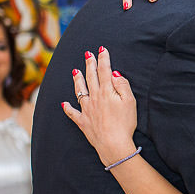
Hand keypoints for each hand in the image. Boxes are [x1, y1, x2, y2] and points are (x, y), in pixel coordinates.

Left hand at [62, 48, 138, 165]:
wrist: (113, 144)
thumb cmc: (124, 123)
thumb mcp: (130, 102)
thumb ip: (122, 85)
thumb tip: (114, 73)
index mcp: (107, 92)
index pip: (104, 71)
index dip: (103, 59)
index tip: (101, 49)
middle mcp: (94, 98)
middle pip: (91, 77)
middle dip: (89, 64)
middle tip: (87, 54)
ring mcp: (87, 110)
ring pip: (80, 91)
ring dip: (77, 80)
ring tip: (75, 71)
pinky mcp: (83, 122)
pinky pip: (73, 113)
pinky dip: (68, 108)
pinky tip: (64, 104)